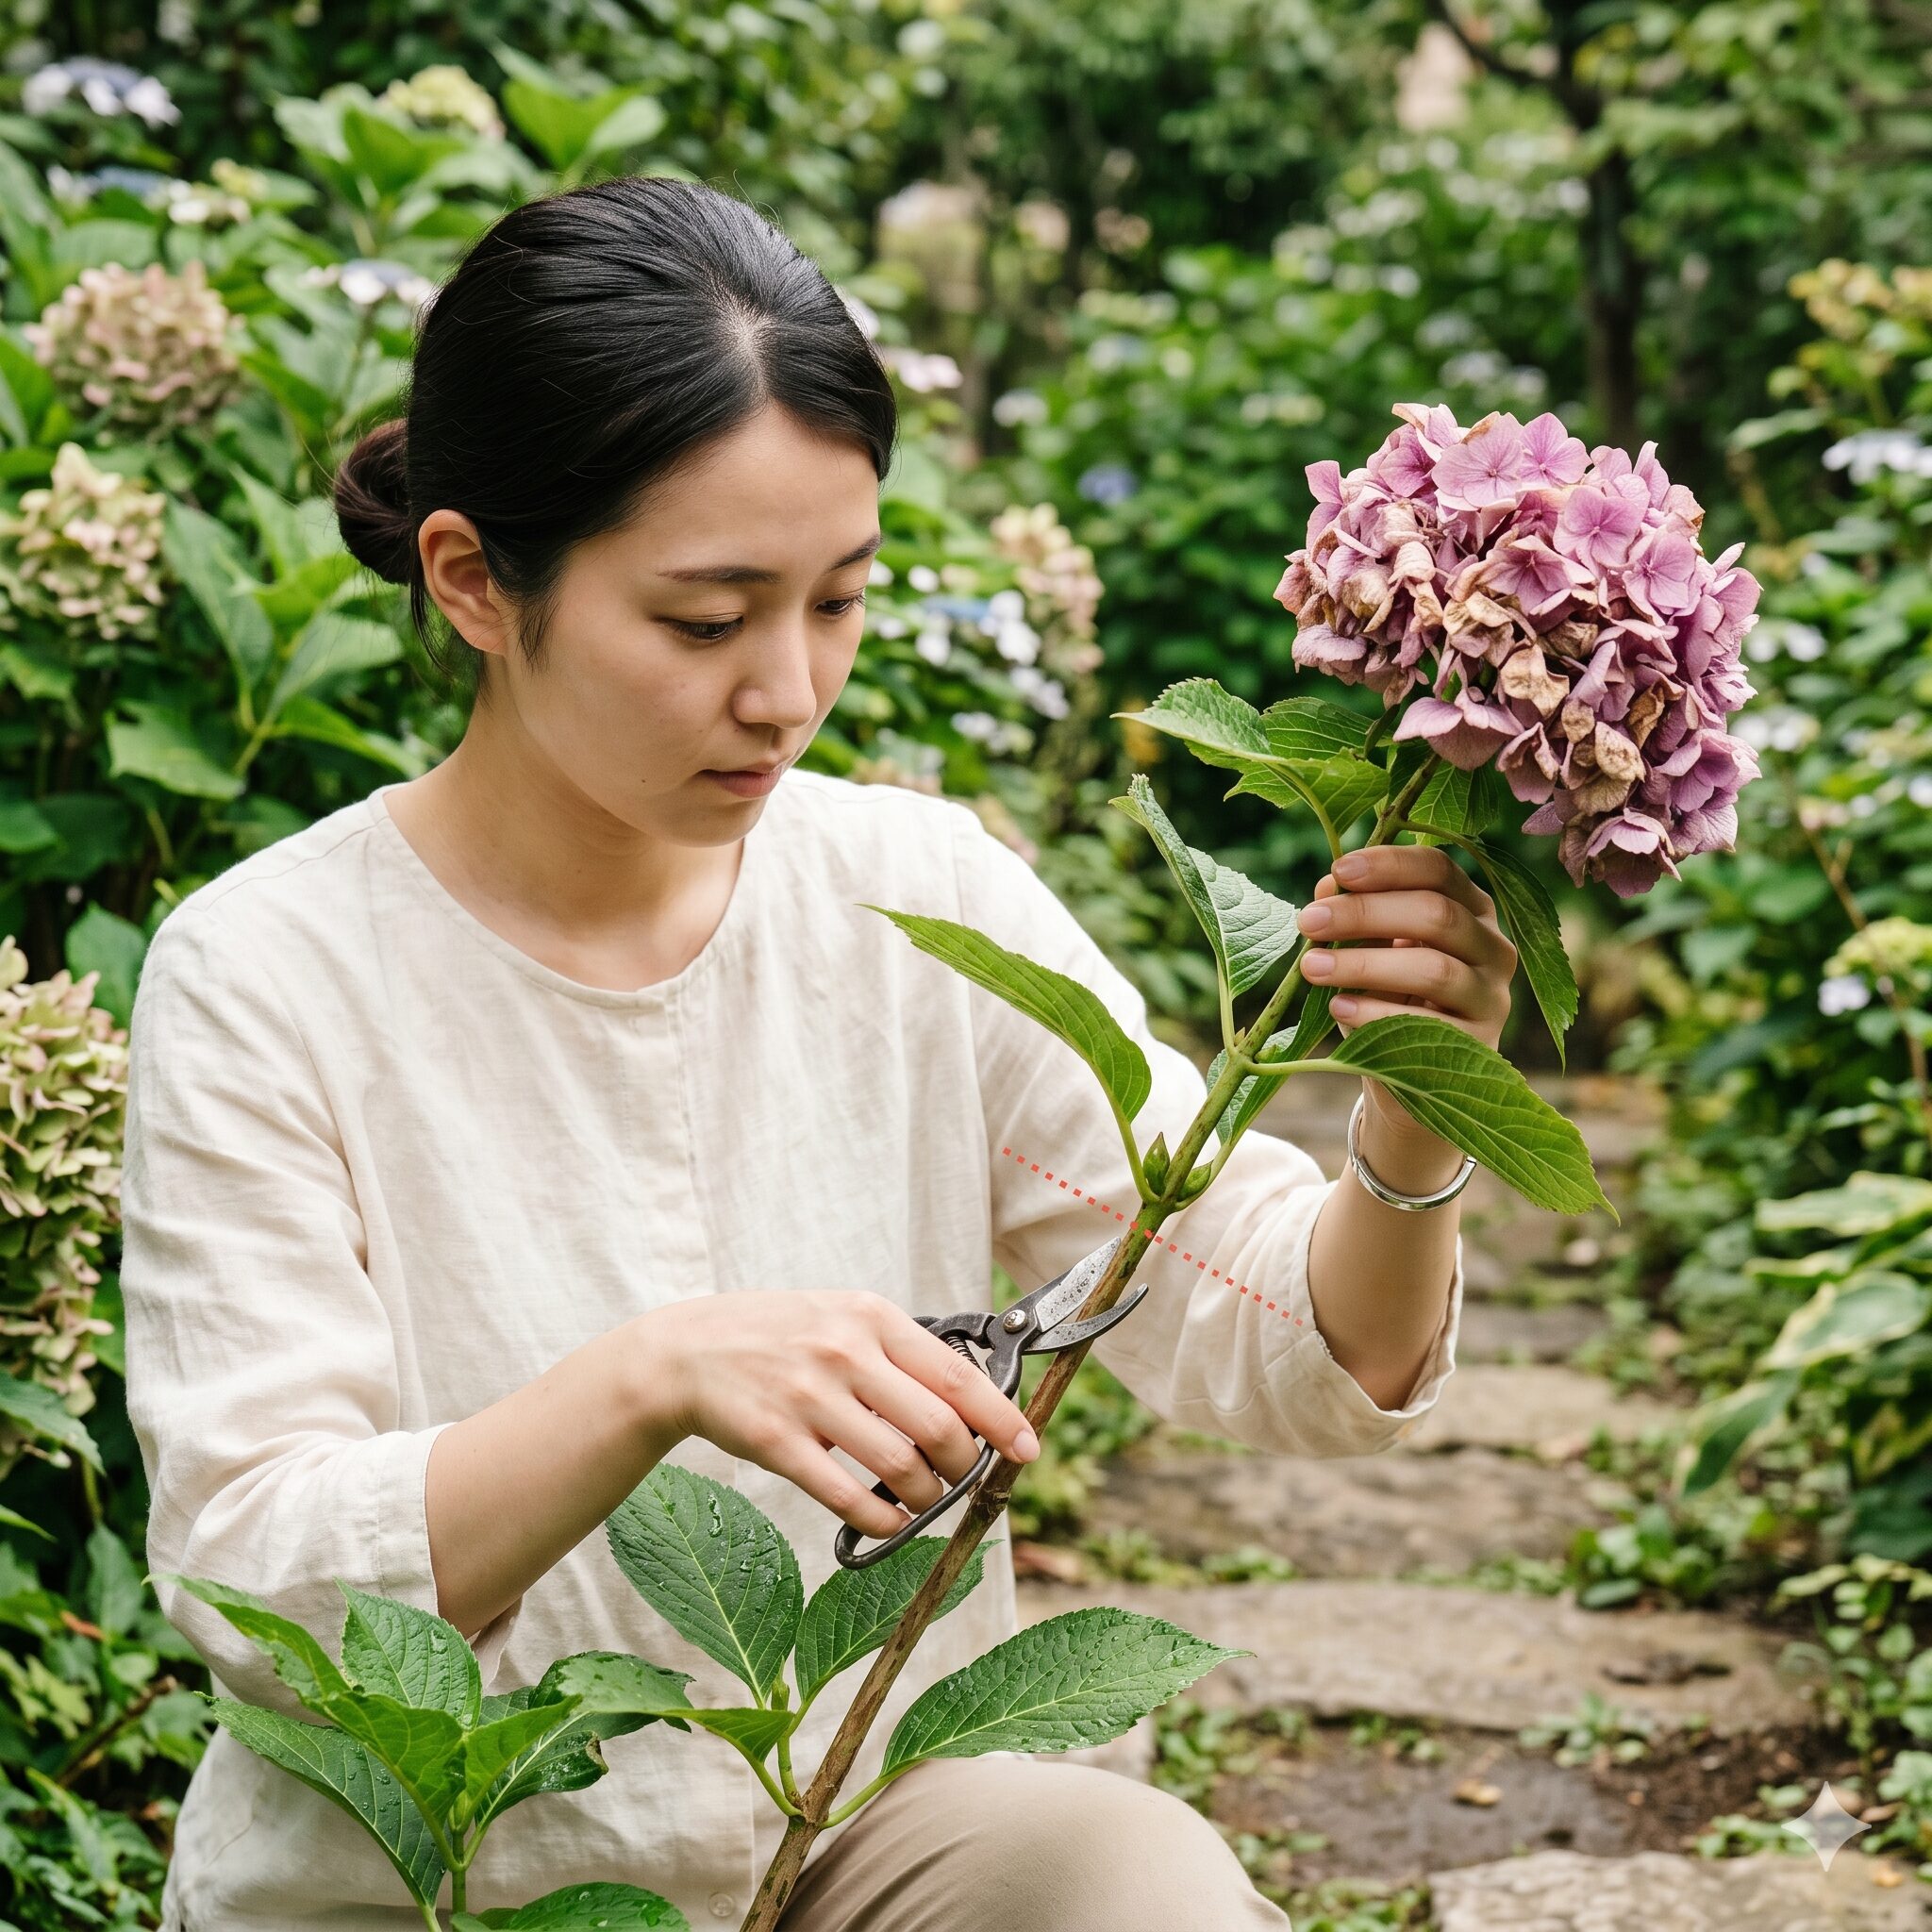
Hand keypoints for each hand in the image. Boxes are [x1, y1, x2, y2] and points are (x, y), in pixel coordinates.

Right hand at [647, 1290, 1040, 1540]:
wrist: (687, 1351)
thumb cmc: (777, 1336)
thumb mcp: (842, 1318)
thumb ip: (898, 1352)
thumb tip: (968, 1404)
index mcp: (870, 1317)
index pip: (957, 1373)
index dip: (1002, 1419)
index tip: (1026, 1447)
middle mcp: (845, 1352)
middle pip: (937, 1426)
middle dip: (963, 1466)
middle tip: (962, 1479)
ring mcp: (809, 1397)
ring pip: (899, 1466)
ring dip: (925, 1498)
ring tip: (923, 1501)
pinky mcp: (777, 1441)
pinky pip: (848, 1497)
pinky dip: (882, 1521)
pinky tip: (888, 1523)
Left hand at [1294, 844, 1517, 1161]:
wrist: (1413, 1078)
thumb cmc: (1387, 996)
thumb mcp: (1369, 950)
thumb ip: (1354, 916)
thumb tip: (1328, 886)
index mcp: (1470, 909)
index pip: (1438, 870)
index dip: (1389, 864)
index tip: (1337, 870)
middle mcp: (1492, 947)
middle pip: (1436, 915)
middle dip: (1365, 913)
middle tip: (1308, 920)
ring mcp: (1491, 998)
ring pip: (1434, 969)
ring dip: (1364, 965)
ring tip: (1311, 967)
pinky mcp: (1480, 1046)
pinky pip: (1428, 1026)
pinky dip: (1376, 1014)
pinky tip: (1338, 1007)